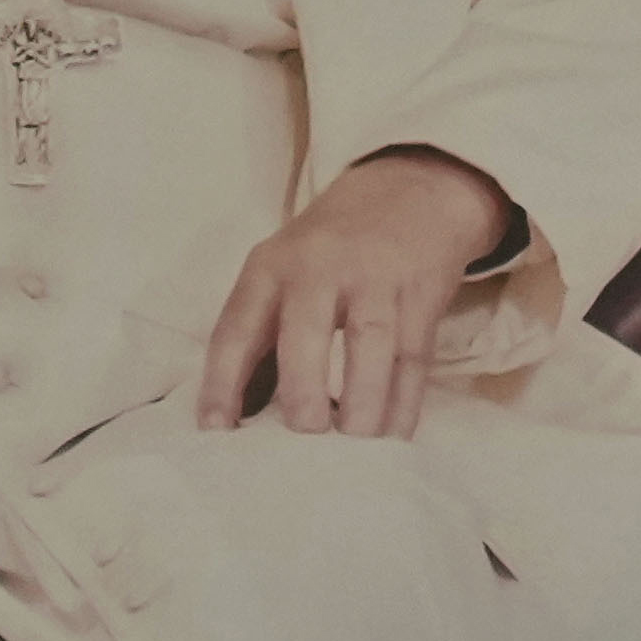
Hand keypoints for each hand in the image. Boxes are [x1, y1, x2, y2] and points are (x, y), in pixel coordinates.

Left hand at [198, 148, 512, 437]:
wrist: (409, 192)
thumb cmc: (330, 249)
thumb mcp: (282, 269)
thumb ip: (261, 332)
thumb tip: (240, 418)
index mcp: (271, 266)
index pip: (237, 329)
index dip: (223, 383)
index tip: (218, 432)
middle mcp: (320, 268)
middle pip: (307, 335)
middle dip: (303, 395)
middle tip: (305, 440)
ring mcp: (376, 278)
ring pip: (371, 347)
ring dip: (362, 406)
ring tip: (356, 447)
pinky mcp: (422, 293)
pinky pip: (414, 358)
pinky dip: (404, 403)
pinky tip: (393, 436)